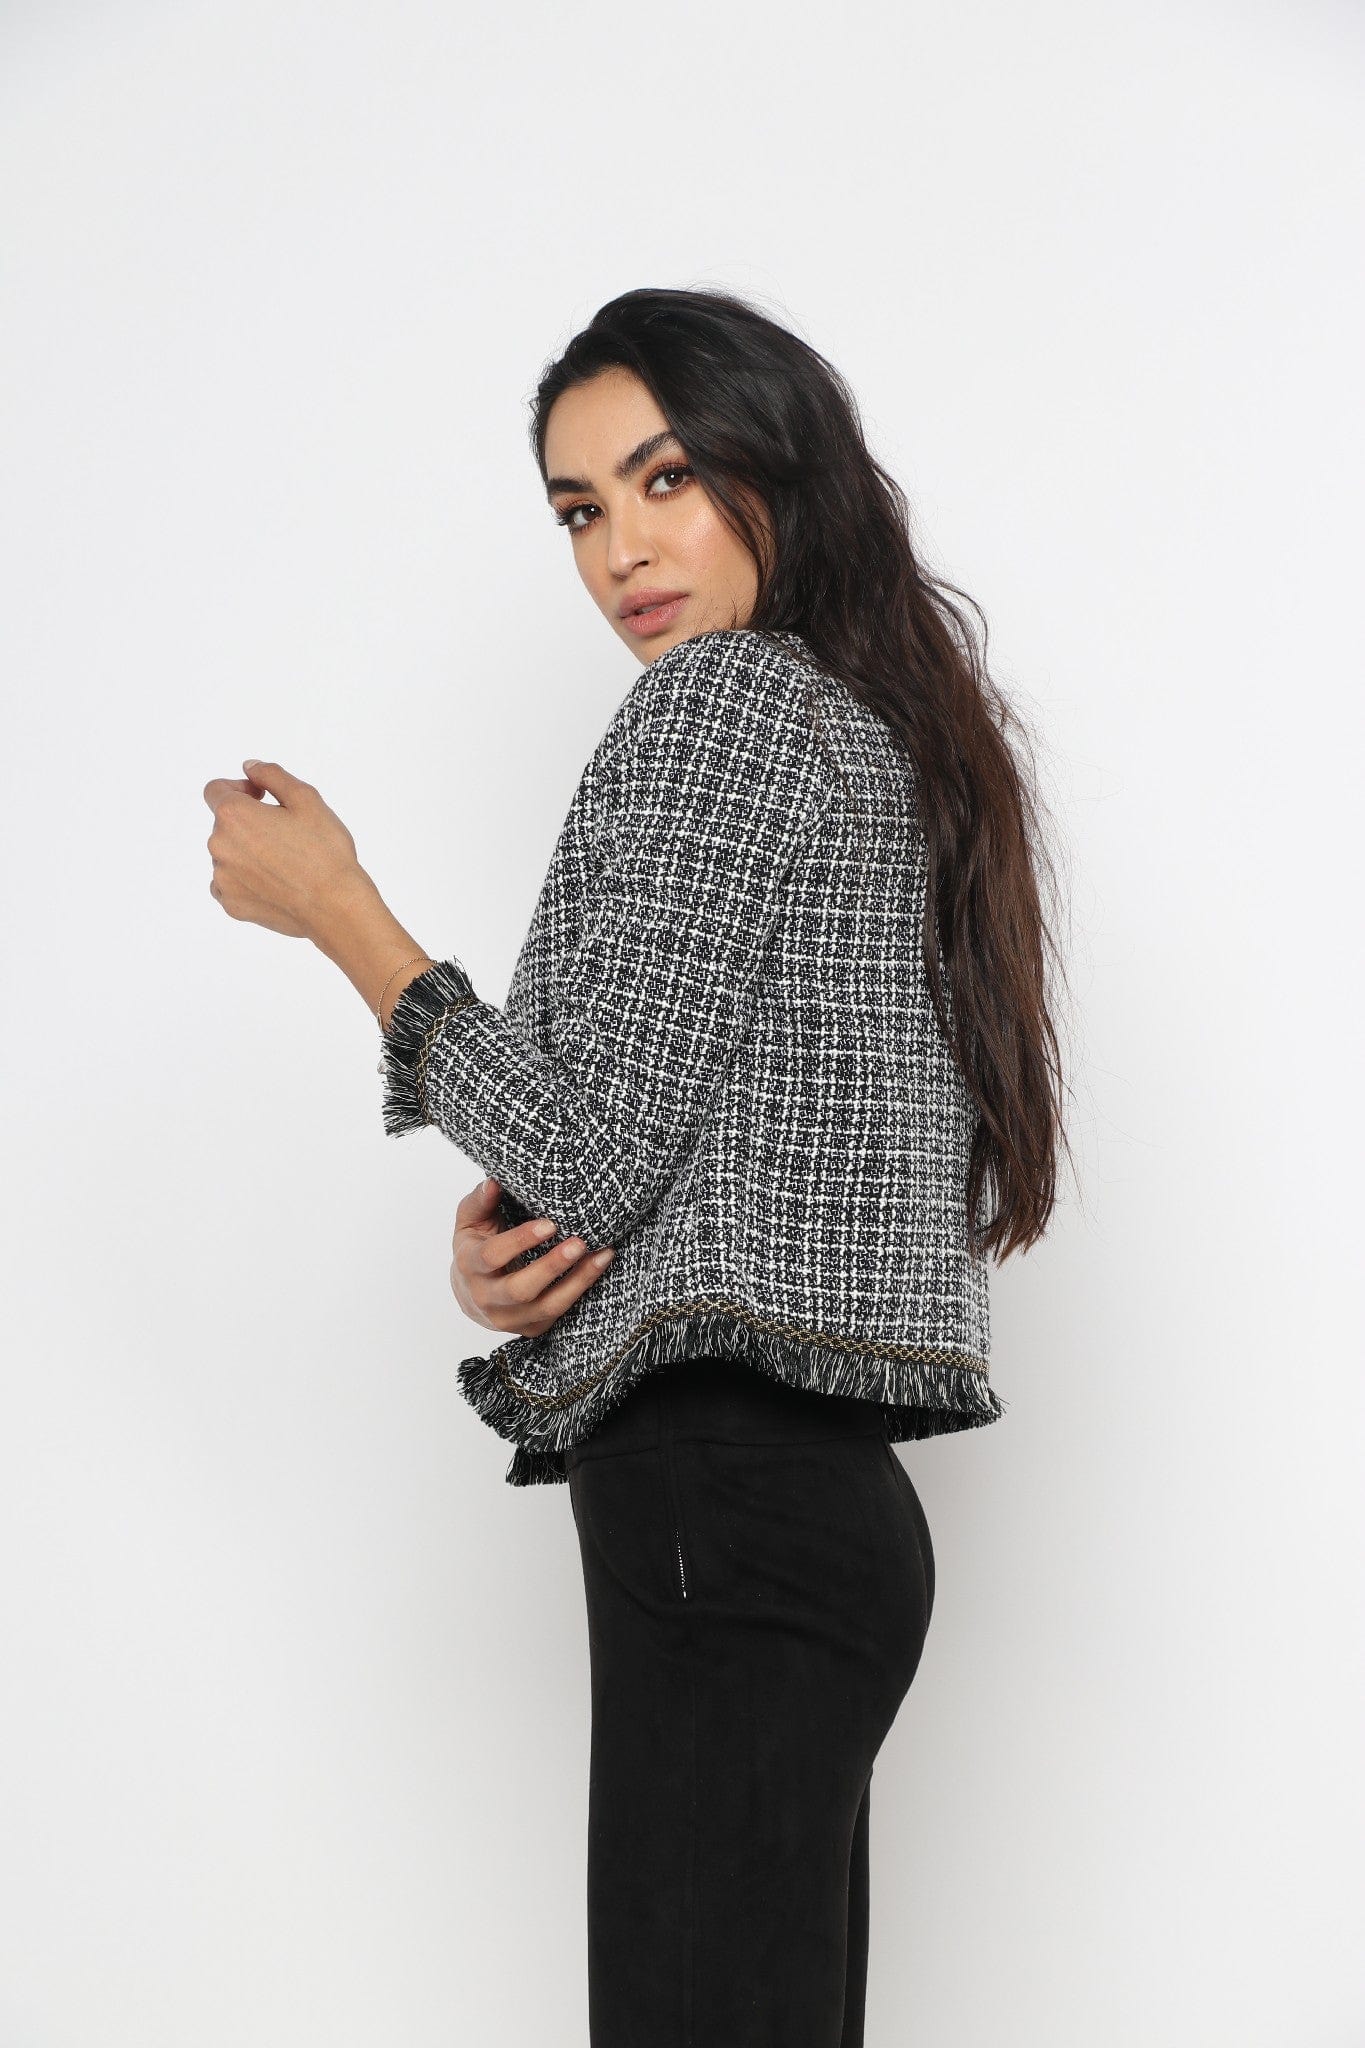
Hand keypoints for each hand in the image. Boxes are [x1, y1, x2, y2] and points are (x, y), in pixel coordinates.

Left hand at [204, 758, 367, 940]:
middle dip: (248, 822)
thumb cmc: (325, 852)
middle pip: (224, 824)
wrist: (335, 907)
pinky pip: (230, 883)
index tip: (261, 797)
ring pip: (228, 854)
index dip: (239, 788)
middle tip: (285, 833)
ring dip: (247, 851)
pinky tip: (276, 882)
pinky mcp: (231, 904)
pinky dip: (247, 879)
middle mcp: (219, 846)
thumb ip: (272, 775)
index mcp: (233, 815)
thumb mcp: (307, 799)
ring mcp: (222, 878)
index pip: (215, 789)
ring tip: (284, 862)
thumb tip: (249, 768)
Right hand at [451, 1176, 615, 1336]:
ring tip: (602, 1255)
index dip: (521, 1241)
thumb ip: (481, 1201)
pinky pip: (559, 1312)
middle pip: (520, 1289)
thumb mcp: (471, 1221)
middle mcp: (486, 1298)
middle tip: (579, 1243)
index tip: (550, 1224)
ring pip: (546, 1306)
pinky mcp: (531, 1328)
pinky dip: (582, 1290)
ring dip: (578, 1281)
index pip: (493, 1256)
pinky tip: (599, 1267)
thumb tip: (494, 1181)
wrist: (472, 1293)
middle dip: (552, 1267)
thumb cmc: (476, 1247)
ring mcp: (509, 1318)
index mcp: (470, 1266)